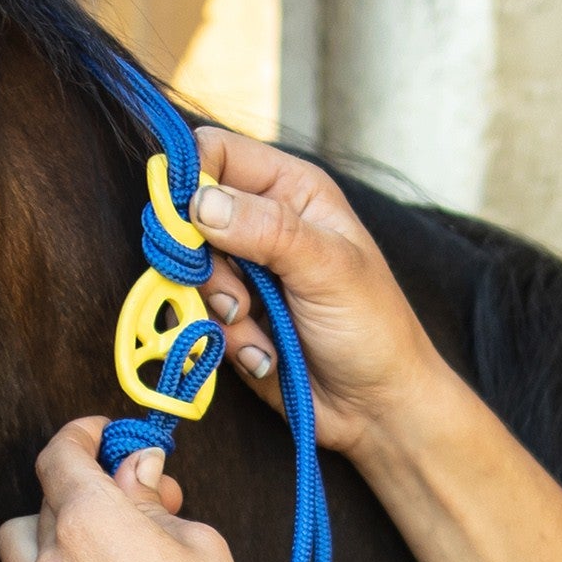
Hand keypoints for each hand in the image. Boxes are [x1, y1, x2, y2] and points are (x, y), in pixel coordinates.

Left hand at [0, 420, 289, 561]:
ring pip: (14, 550)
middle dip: (89, 492)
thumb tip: (133, 470)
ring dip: (48, 538)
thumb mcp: (202, 544)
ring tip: (98, 554)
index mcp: (91, 521)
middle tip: (142, 508)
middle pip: (47, 502)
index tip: (105, 439)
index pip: (59, 456)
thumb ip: (152, 503)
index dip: (83, 437)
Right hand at [190, 129, 447, 460]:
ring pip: (189, 274)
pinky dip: (225, 341)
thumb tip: (199, 202)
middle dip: (205, 264)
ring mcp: (244, 272)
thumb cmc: (373, 328)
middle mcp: (262, 223)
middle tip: (239, 296)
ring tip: (259, 329)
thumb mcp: (327, 268)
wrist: (377, 406)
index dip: (189, 179)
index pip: (216, 154)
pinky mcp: (231, 316)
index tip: (184, 221)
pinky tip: (265, 354)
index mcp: (291, 190)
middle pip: (188, 218)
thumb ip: (265, 230)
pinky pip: (197, 318)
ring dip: (219, 311)